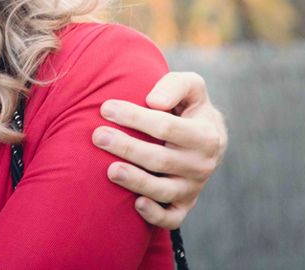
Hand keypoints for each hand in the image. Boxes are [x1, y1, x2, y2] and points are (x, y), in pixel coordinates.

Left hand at [92, 71, 226, 228]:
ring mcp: (193, 188)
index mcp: (205, 134)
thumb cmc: (189, 107)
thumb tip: (153, 101)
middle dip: (126, 147)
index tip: (106, 107)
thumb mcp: (191, 87)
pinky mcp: (185, 206)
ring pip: (163, 190)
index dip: (134, 117)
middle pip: (159, 159)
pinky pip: (172, 218)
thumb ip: (175, 85)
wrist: (206, 138)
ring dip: (135, 181)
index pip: (165, 127)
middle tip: (97, 136)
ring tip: (109, 170)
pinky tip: (136, 204)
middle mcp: (202, 164)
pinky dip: (155, 215)